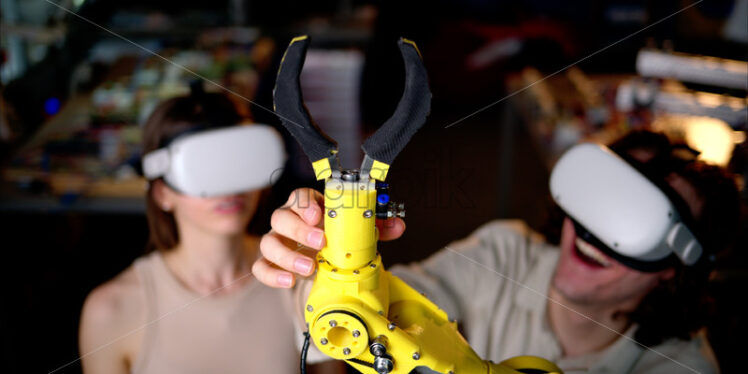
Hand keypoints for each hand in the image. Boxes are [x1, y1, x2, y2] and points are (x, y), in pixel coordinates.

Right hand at [252, 188, 405, 287]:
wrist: (323, 262)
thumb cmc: (336, 239)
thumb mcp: (356, 231)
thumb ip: (376, 226)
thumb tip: (398, 225)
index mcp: (308, 207)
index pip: (299, 196)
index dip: (306, 203)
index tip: (318, 214)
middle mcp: (288, 222)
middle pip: (281, 217)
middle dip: (299, 230)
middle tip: (320, 242)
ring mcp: (278, 242)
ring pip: (269, 242)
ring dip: (288, 256)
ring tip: (309, 268)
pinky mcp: (271, 264)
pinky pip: (261, 267)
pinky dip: (273, 275)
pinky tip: (289, 281)